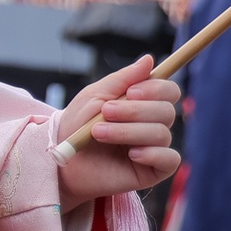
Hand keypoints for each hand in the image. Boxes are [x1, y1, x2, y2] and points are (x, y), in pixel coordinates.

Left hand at [55, 56, 180, 209]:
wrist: (60, 160)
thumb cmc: (76, 125)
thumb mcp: (95, 96)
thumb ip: (122, 78)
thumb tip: (149, 59)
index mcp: (143, 104)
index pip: (168, 91)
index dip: (156, 88)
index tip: (130, 92)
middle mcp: (152, 124)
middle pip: (166, 111)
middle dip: (134, 111)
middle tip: (105, 112)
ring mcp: (154, 147)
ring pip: (161, 133)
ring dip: (128, 131)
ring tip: (98, 133)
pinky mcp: (153, 170)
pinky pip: (170, 159)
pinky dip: (152, 153)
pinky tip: (131, 154)